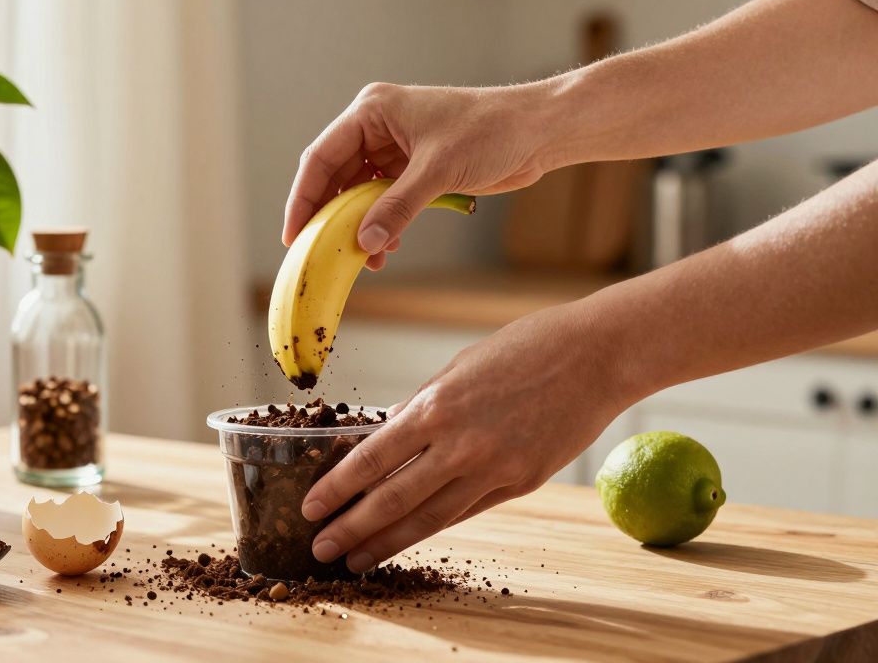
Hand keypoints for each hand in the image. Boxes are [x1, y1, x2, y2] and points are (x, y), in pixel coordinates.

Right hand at [284, 82, 556, 269]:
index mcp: (372, 111)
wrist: (538, 132)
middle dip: (332, 218)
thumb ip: (398, 207)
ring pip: (359, 194)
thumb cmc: (491, 131)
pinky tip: (386, 248)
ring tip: (363, 258)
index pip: (321, 157)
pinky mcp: (414, 169)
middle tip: (321, 253)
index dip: (304, 198)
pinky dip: (382, 225)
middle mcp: (377, 128)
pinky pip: (383, 202)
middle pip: (335, 178)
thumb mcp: (438, 170)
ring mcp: (395, 149)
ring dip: (359, 226)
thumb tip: (364, 242)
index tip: (294, 234)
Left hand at [300, 301, 636, 572]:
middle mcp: (460, 445)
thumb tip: (389, 437)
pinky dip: (434, 526)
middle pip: (392, 499)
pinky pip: (467, 510)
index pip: (371, 460)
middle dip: (351, 528)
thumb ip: (422, 408)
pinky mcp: (521, 483)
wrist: (596, 356)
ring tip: (357, 559)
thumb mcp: (458, 368)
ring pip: (428, 517)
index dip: (336, 489)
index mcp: (435, 407)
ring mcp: (493, 469)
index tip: (312, 508)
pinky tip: (411, 538)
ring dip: (387, 542)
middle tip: (320, 549)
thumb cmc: (525, 348)